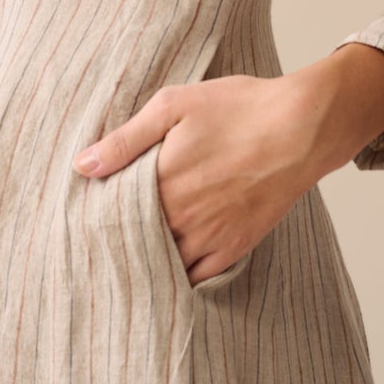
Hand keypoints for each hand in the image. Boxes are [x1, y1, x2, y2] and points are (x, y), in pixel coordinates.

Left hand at [71, 75, 321, 284]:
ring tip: (128, 258)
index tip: (82, 218)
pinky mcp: (234, 248)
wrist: (301, 127)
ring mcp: (210, 237)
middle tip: (97, 244)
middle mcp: (182, 217)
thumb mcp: (174, 105)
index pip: (111, 215)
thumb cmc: (239, 108)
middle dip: (116, 243)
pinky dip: (177, 276)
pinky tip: (166, 268)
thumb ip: (125, 139)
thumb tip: (82, 166)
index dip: (96, 217)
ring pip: (162, 266)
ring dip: (144, 263)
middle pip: (132, 244)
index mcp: (161, 181)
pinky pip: (195, 277)